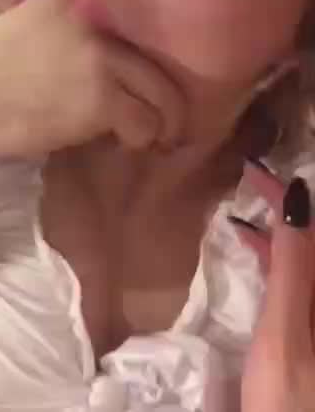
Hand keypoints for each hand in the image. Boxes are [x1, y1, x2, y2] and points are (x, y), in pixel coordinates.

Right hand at [0, 0, 184, 156]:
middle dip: (169, 101)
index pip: (137, 31)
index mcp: (79, 2)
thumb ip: (73, 33)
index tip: (151, 90)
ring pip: (160, 96)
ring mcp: (102, 60)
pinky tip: (125, 144)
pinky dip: (140, 138)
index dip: (150, 67)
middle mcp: (99, 26)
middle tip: (168, 125)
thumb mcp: (32, 26)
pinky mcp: (102, 97)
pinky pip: (144, 122)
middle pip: (158, 66)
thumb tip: (110, 63)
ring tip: (153, 139)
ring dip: (159, 124)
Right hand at [234, 162, 314, 411]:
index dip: (286, 195)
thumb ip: (294, 266)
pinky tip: (256, 253)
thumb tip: (298, 195)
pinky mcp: (307, 334)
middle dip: (286, 206)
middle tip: (249, 177)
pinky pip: (298, 281)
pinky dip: (278, 258)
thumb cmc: (289, 403)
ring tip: (247, 209)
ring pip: (306, 259)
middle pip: (311, 242)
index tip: (253, 167)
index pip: (310, 229)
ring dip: (282, 230)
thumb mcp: (286, 335)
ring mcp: (314, 318)